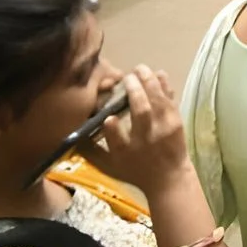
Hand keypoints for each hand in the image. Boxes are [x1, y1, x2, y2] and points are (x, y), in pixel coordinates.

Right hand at [79, 66, 189, 194]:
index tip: (108, 118)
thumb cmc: (134, 170)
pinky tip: (159, 74)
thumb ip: (90, 152)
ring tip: (140, 69)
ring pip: (157, 103)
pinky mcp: (176, 122)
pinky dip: (165, 86)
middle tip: (127, 77)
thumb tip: (71, 136)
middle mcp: (145, 140)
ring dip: (149, 82)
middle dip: (134, 92)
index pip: (117, 141)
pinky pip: (170, 101)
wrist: (168, 178)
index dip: (112, 129)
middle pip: (141, 113)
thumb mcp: (108, 167)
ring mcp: (163, 130)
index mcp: (125, 153)